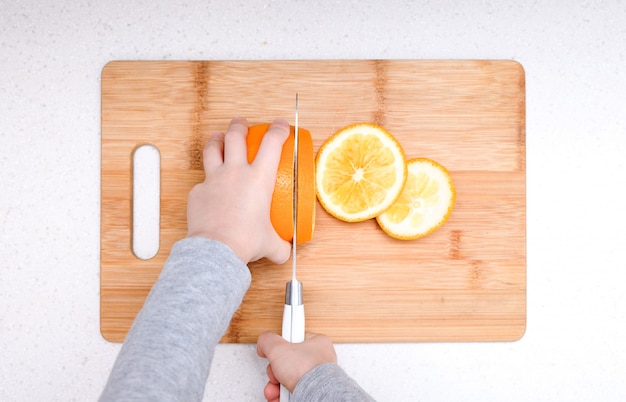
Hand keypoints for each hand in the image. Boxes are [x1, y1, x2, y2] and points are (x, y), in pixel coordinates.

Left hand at [187, 117, 290, 263]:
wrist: (216, 249)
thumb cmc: (245, 241)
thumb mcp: (270, 244)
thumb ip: (280, 245)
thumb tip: (285, 252)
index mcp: (258, 178)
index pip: (271, 143)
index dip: (278, 129)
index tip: (281, 125)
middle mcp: (235, 172)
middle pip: (235, 136)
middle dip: (240, 125)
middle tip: (242, 123)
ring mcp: (213, 179)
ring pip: (213, 149)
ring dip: (217, 140)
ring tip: (218, 137)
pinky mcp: (197, 192)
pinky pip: (202, 181)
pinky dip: (207, 181)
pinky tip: (209, 188)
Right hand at [256, 332, 337, 400]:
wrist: (314, 395)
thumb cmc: (306, 371)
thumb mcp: (278, 348)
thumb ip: (267, 340)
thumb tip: (263, 344)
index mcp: (317, 342)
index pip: (293, 340)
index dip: (280, 347)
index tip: (275, 350)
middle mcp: (319, 359)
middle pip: (288, 362)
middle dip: (275, 371)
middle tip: (276, 373)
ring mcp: (315, 377)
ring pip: (288, 378)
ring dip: (276, 385)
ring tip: (275, 388)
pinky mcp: (311, 391)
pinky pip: (293, 390)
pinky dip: (283, 395)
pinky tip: (280, 396)